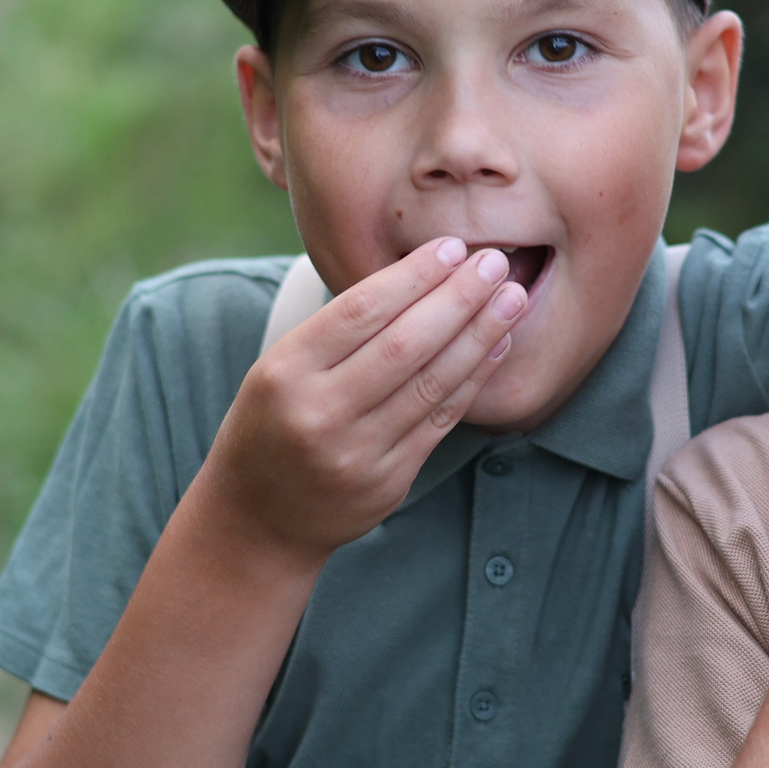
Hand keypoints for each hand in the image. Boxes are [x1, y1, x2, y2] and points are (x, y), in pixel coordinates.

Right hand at [204, 238, 529, 561]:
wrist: (256, 520)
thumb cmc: (272, 424)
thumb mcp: (278, 369)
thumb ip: (336, 332)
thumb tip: (421, 275)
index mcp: (284, 373)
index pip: (359, 312)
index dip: (413, 276)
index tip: (451, 247)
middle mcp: (319, 414)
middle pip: (404, 345)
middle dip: (458, 298)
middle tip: (496, 262)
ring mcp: (356, 453)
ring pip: (431, 383)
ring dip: (479, 335)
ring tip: (512, 298)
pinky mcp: (388, 482)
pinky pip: (440, 420)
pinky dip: (473, 379)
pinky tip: (497, 345)